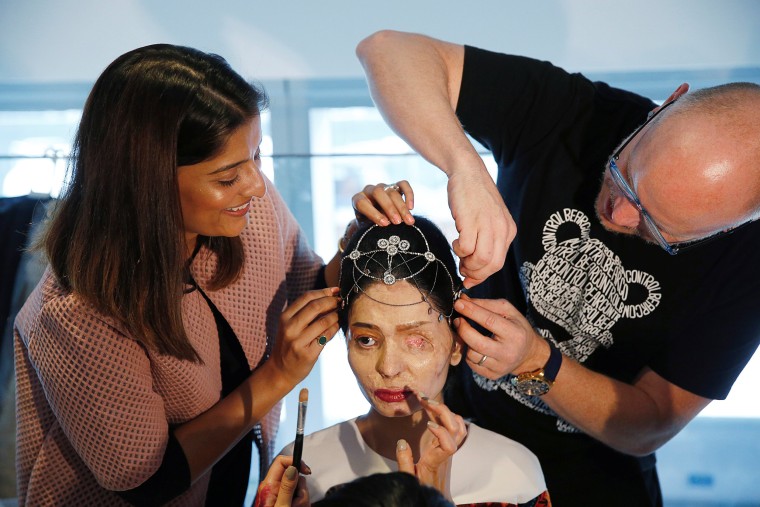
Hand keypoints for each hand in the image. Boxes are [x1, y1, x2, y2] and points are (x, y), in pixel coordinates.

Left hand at [254, 456, 309, 506]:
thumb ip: (287, 487)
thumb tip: (292, 467)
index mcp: (269, 485)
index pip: (281, 462)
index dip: (294, 461)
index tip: (306, 471)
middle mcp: (274, 488)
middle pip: (294, 475)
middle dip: (301, 488)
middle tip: (297, 503)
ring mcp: (281, 495)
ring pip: (299, 488)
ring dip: (302, 500)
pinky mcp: (287, 501)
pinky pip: (299, 497)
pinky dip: (301, 504)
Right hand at [270, 287, 340, 387]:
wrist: (280, 370)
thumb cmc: (289, 344)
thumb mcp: (290, 325)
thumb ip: (304, 312)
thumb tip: (330, 296)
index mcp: (285, 317)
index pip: (306, 297)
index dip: (323, 291)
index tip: (335, 290)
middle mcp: (289, 328)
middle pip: (315, 307)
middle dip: (331, 301)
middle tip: (340, 301)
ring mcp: (298, 341)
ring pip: (323, 321)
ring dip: (335, 315)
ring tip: (340, 314)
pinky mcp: (307, 354)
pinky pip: (326, 336)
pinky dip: (334, 328)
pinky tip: (337, 326)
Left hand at [351, 180, 414, 226]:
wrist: (375, 220)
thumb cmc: (369, 226)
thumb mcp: (366, 228)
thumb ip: (371, 227)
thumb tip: (385, 230)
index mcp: (357, 200)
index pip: (362, 203)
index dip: (373, 213)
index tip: (384, 224)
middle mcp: (369, 191)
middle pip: (379, 193)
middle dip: (389, 208)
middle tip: (397, 222)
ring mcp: (383, 187)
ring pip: (392, 191)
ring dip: (402, 207)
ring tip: (409, 221)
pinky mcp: (395, 186)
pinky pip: (403, 184)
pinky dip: (408, 194)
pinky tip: (411, 207)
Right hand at [395, 394, 465, 499]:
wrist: (436, 497)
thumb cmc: (422, 489)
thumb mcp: (408, 479)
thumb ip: (404, 461)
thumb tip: (401, 442)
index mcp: (436, 461)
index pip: (449, 446)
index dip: (442, 432)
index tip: (428, 424)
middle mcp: (446, 453)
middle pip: (456, 428)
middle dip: (441, 410)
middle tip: (423, 398)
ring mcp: (449, 448)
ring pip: (459, 426)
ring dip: (445, 410)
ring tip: (427, 400)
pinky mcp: (447, 444)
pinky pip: (454, 427)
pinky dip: (445, 414)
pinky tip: (432, 409)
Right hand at [447, 168, 514, 287]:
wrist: (468, 172)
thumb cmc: (474, 197)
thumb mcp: (489, 220)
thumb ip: (487, 240)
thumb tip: (475, 266)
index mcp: (508, 231)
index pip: (498, 263)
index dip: (482, 275)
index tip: (470, 278)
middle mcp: (501, 229)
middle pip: (492, 265)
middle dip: (475, 274)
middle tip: (462, 270)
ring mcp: (488, 225)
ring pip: (481, 260)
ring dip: (467, 264)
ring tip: (459, 254)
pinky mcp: (471, 221)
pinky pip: (466, 248)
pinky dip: (459, 250)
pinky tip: (456, 240)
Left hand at [453, 295, 545, 379]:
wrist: (528, 354)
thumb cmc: (516, 327)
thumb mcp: (508, 311)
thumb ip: (486, 304)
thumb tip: (463, 301)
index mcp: (514, 334)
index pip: (489, 321)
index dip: (471, 311)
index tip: (458, 304)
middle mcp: (508, 352)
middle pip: (477, 342)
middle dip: (463, 329)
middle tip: (458, 320)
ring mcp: (500, 366)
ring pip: (472, 355)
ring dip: (465, 342)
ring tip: (468, 334)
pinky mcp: (493, 375)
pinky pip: (472, 365)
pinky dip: (469, 354)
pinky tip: (474, 346)